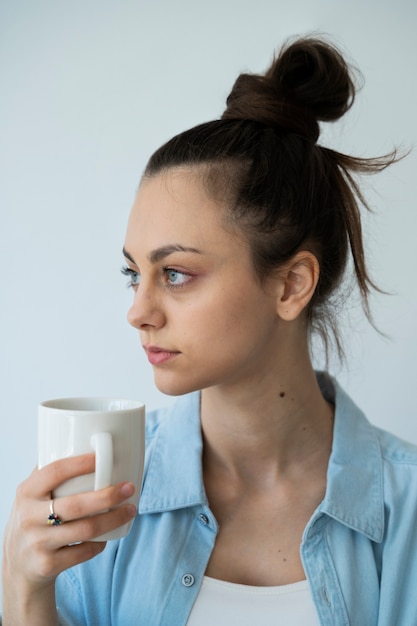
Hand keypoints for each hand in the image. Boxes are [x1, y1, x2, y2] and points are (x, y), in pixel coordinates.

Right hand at [2, 454, 135, 623]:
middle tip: (130, 487)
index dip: (81, 463)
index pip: (55, 471)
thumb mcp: (31, 493)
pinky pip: (83, 552)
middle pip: (76, 504)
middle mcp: (29, 517)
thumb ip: (50, 470)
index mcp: (26, 492)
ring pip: (85, 530)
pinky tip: (109, 535)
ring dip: (113, 519)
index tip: (103, 457)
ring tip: (130, 510)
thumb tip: (83, 437)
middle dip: (108, 495)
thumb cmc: (33, 518)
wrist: (17, 565)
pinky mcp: (47, 565)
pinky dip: (100, 543)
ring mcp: (38, 543)